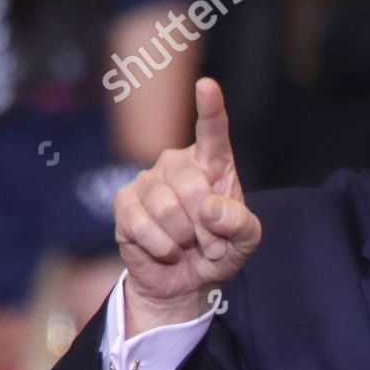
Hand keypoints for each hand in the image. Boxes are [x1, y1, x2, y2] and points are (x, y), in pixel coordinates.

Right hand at [115, 77, 261, 333]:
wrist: (186, 282)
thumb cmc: (218, 252)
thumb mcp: (244, 242)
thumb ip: (241, 224)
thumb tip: (211, 209)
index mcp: (212, 164)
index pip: (212, 133)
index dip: (210, 109)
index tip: (207, 87)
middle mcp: (177, 163)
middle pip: (192, 185)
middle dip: (206, 225)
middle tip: (209, 242)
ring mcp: (148, 181)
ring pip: (166, 208)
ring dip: (183, 239)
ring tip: (187, 245)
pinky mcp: (124, 204)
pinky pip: (143, 226)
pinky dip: (163, 248)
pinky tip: (167, 251)